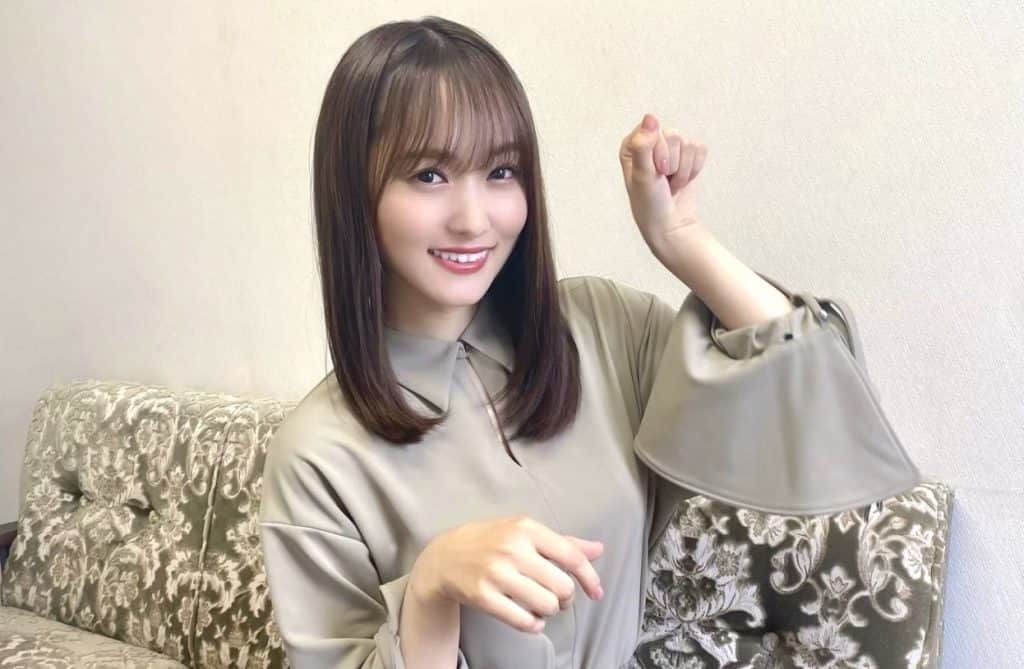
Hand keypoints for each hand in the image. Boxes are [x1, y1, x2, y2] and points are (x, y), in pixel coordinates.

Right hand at [411, 515, 604, 633]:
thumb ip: (563, 542)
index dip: (589, 578)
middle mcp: (512, 549)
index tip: (597, 593)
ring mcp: (496, 573)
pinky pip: (524, 621)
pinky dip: (534, 625)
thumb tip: (599, 549)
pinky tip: (530, 619)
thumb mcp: (525, 532)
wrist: (446, 556)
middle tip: (557, 597)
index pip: (571, 556)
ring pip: (546, 605)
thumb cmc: (493, 542)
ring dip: (549, 611)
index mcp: (526, 528)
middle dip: (565, 598)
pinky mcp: (483, 596)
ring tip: (541, 606)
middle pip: (562, 586)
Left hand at [618, 113, 707, 257]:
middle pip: (675, 136)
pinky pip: (701, 150)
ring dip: (684, 170)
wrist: (670, 224)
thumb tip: (650, 118)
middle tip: (663, 180)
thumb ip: (643, 147)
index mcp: (632, 144)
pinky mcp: (687, 154)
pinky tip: (682, 181)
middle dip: (673, 164)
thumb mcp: (643, 176)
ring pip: (689, 144)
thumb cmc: (650, 204)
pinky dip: (695, 170)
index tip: (656, 172)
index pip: (654, 131)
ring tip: (671, 183)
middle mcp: (650, 141)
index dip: (659, 153)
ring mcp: (670, 147)